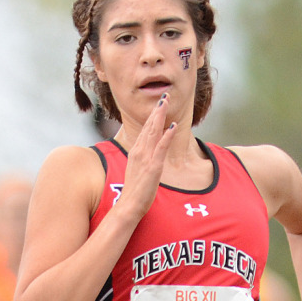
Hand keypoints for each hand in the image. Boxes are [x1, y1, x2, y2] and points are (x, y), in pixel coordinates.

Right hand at [119, 93, 177, 218]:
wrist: (129, 204)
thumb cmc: (135, 190)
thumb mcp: (138, 170)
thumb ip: (143, 159)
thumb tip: (149, 152)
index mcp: (136, 151)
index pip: (146, 129)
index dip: (153, 115)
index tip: (159, 103)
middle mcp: (140, 151)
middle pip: (149, 126)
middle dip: (157, 110)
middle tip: (165, 95)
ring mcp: (146, 158)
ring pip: (154, 132)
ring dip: (161, 116)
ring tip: (166, 102)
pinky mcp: (153, 166)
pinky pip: (161, 148)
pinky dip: (167, 136)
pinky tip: (172, 126)